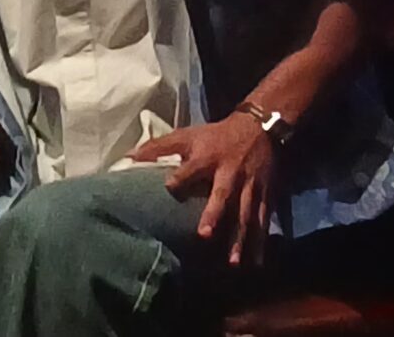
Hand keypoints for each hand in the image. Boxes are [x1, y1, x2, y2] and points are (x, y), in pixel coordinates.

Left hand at [133, 113, 276, 265]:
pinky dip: (260, 242)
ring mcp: (249, 187)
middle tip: (204, 235)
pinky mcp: (265, 196)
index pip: (192, 168)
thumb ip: (158, 147)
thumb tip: (129, 157)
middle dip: (214, 214)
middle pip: (222, 195)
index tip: (169, 186)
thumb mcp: (187, 135)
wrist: (258, 129)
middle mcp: (230, 173)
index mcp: (208, 158)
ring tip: (233, 263)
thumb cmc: (215, 136)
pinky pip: (263, 221)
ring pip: (246, 214)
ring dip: (240, 239)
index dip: (181, 177)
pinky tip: (255, 262)